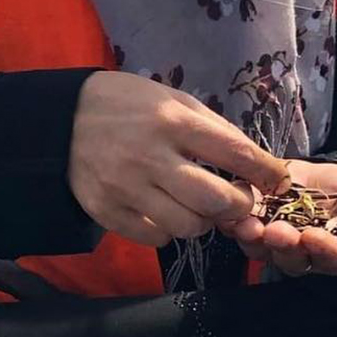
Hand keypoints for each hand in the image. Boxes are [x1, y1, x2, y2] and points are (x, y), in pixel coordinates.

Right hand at [67, 72, 291, 247]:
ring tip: (197, 207)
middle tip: (235, 199)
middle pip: (216, 200)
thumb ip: (211, 128)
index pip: (235, 153)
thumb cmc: (126, 104)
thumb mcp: (171, 99)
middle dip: (238, 205)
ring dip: (203, 221)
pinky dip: (168, 230)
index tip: (277, 180)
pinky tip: (163, 211)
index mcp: (172, 121)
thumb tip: (254, 162)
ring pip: (188, 226)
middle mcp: (151, 156)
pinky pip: (155, 237)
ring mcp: (126, 187)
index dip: (265, 172)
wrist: (60, 118)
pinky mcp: (106, 210)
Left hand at [222, 159, 336, 275]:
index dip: (323, 249)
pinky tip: (230, 213)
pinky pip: (239, 228)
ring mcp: (274, 240)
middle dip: (283, 245)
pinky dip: (232, 222)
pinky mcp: (255, 221)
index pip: (330, 258)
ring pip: (261, 248)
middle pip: (290, 258)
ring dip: (252, 238)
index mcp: (334, 254)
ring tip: (248, 225)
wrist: (329, 179)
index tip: (314, 236)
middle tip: (277, 231)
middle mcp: (301, 254)